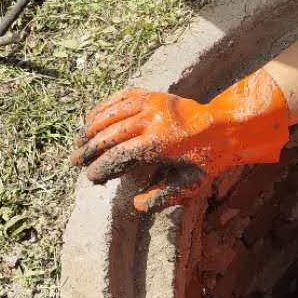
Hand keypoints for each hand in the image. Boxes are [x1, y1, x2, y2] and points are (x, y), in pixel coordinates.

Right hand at [71, 70, 288, 212]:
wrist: (223, 127)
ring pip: (111, 114)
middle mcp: (152, 119)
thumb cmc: (205, 160)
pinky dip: (103, 108)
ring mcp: (151, 103)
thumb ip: (162, 197)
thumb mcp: (189, 185)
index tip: (90, 177)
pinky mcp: (151, 93)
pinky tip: (91, 120)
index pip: (119, 156)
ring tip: (78, 143)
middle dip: (89, 149)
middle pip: (110, 134)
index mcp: (160, 143)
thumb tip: (136, 204)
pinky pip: (119, 98)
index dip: (101, 167)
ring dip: (91, 129)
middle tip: (74, 162)